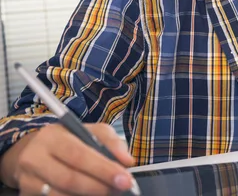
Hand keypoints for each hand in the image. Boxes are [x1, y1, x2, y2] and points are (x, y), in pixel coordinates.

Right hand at [0, 123, 135, 194]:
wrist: (33, 152)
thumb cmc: (69, 140)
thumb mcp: (90, 131)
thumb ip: (111, 142)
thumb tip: (127, 161)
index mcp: (52, 137)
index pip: (79, 155)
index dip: (104, 169)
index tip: (126, 179)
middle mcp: (34, 157)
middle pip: (70, 179)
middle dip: (99, 186)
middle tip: (121, 189)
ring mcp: (28, 179)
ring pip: (61, 195)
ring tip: (109, 192)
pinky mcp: (27, 194)